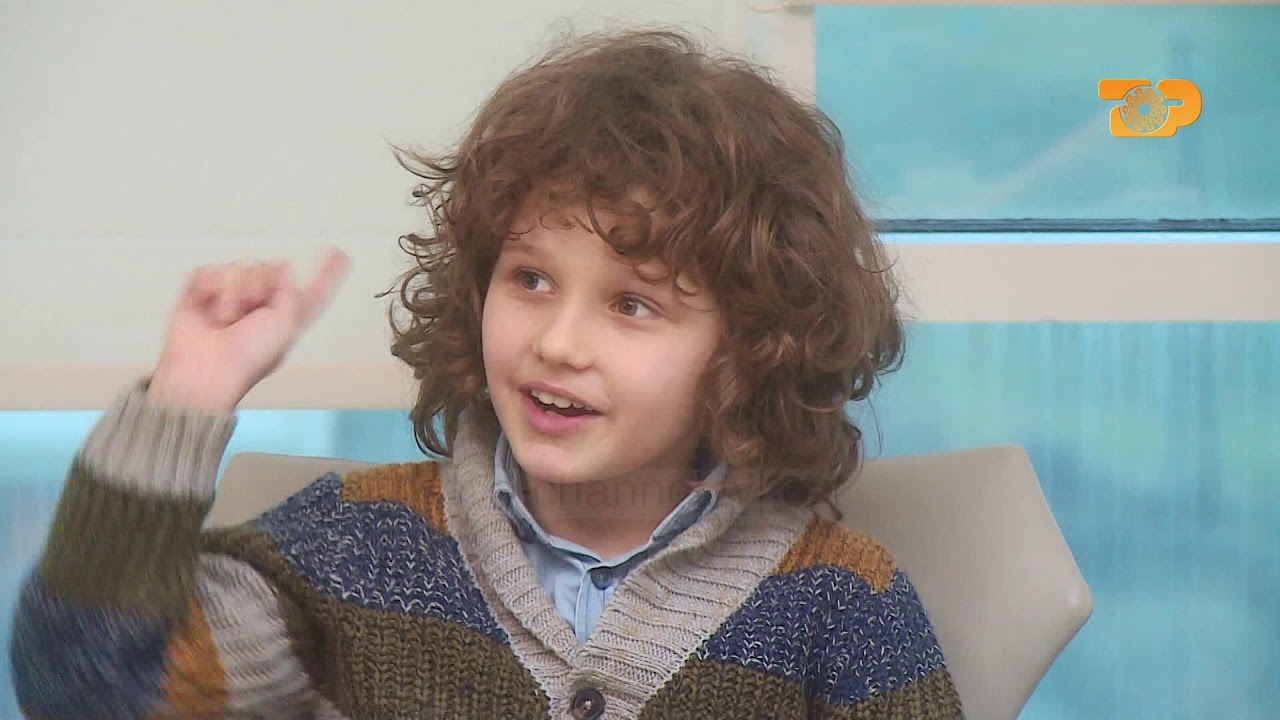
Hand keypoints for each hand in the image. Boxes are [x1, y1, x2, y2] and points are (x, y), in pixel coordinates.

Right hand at [147, 248, 350, 411]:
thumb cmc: (247, 357)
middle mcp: (260, 306)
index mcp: (286, 317)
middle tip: (249, 314)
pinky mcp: (202, 295)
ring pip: (240, 268)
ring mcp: (231, 299)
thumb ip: (292, 290)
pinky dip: (209, 287)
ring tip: (226, 319)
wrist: (205, 370)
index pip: (312, 291)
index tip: (339, 254)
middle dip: (260, 285)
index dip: (327, 274)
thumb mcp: (287, 324)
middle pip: (269, 268)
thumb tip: (283, 266)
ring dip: (234, 292)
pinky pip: (211, 271)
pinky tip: (208, 309)